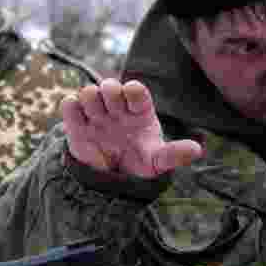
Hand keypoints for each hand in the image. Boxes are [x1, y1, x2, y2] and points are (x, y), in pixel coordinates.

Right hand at [61, 78, 202, 177]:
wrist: (113, 180)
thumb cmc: (140, 163)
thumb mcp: (158, 161)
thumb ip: (174, 155)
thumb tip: (197, 151)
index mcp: (140, 112)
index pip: (136, 90)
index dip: (133, 91)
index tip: (132, 105)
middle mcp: (118, 109)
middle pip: (110, 86)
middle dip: (111, 94)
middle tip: (113, 113)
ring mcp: (97, 115)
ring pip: (89, 91)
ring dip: (92, 100)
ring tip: (98, 119)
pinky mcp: (76, 124)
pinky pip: (68, 104)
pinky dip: (72, 108)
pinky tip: (82, 123)